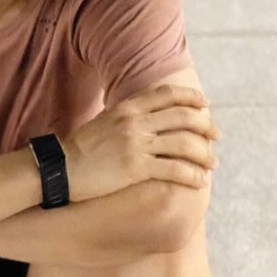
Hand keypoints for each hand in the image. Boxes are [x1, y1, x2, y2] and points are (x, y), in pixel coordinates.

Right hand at [61, 85, 220, 202]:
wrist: (60, 168)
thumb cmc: (79, 149)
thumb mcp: (103, 122)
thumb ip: (126, 116)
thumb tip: (145, 117)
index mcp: (128, 107)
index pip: (167, 96)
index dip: (191, 99)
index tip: (205, 105)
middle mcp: (135, 122)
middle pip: (183, 117)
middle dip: (206, 126)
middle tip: (217, 136)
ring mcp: (136, 144)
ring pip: (184, 144)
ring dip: (204, 154)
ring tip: (213, 164)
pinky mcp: (136, 168)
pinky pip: (173, 169)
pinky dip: (191, 175)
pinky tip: (199, 181)